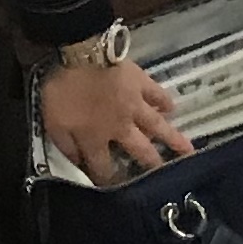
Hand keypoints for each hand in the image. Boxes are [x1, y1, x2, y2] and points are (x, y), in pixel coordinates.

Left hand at [40, 56, 186, 183]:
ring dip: (173, 139)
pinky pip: (157, 95)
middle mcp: (120, 128)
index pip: (103, 166)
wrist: (83, 55)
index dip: (107, 178)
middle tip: (167, 176)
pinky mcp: (142, 84)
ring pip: (157, 127)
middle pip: (140, 150)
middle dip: (153, 165)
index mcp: (95, 138)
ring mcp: (134, 106)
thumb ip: (66, 146)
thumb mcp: (53, 123)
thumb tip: (79, 165)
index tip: (115, 188)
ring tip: (189, 152)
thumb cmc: (64, 89)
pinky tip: (172, 108)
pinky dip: (165, 102)